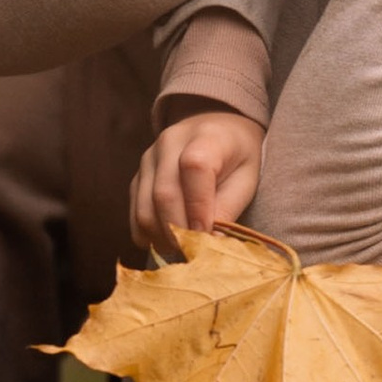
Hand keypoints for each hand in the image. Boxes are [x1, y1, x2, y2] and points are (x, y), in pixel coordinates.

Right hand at [133, 108, 265, 253]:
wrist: (215, 127)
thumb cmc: (236, 156)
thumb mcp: (246, 177)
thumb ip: (229, 208)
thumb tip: (210, 245)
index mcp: (205, 137)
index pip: (194, 168)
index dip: (198, 207)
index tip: (207, 236)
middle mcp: (169, 144)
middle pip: (164, 194)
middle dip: (180, 232)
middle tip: (196, 253)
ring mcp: (148, 159)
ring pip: (144, 208)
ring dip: (162, 238)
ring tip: (184, 250)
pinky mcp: (137, 176)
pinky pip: (135, 213)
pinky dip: (148, 235)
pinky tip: (168, 241)